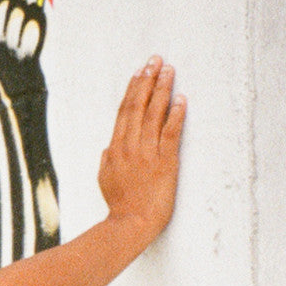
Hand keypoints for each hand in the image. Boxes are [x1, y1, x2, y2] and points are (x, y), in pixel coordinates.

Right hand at [98, 56, 185, 247]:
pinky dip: (176, 114)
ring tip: (169, 71)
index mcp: (115, 150)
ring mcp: (147, 154)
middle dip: (147, 81)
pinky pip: (170, 133)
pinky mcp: (165, 162)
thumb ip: (107, 160)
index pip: (124, 112)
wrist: (130, 224)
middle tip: (155, 61)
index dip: (133, 90)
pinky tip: (181, 99)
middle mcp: (130, 147)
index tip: (139, 72)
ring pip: (154, 114)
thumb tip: (108, 146)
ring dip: (162, 90)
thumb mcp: (104, 180)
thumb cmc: (119, 206)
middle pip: (138, 107)